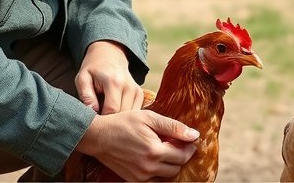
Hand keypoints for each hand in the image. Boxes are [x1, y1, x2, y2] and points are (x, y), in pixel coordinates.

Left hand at [76, 40, 144, 113]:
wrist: (109, 55)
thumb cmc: (93, 69)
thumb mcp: (82, 78)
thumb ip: (86, 95)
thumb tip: (93, 112)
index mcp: (114, 81)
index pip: (111, 110)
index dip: (102, 118)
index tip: (94, 118)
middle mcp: (129, 86)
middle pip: (122, 115)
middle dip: (109, 120)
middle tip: (98, 115)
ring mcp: (137, 90)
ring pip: (129, 116)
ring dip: (117, 118)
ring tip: (105, 110)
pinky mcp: (140, 94)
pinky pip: (134, 113)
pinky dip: (124, 114)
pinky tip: (114, 108)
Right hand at [76, 110, 199, 180]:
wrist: (99, 136)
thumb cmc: (123, 123)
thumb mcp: (149, 118)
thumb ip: (173, 127)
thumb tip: (194, 135)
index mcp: (154, 151)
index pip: (182, 155)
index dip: (189, 147)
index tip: (190, 139)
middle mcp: (148, 167)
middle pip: (176, 168)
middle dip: (181, 156)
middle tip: (177, 143)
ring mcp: (140, 177)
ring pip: (167, 176)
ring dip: (170, 164)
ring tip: (165, 149)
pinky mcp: (134, 180)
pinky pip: (155, 181)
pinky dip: (159, 172)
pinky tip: (155, 159)